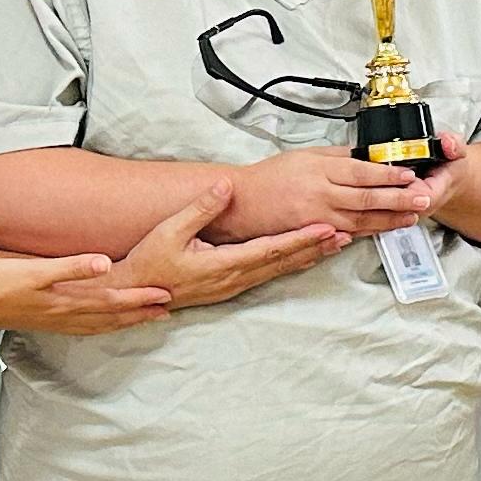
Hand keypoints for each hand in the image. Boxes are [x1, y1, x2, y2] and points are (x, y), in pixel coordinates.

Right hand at [0, 251, 172, 336]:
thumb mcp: (34, 270)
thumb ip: (71, 266)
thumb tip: (105, 263)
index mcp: (65, 301)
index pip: (113, 301)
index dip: (140, 298)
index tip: (165, 295)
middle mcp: (63, 315)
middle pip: (111, 317)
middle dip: (140, 314)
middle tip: (166, 311)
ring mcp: (54, 321)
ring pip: (98, 325)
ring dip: (123, 322)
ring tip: (144, 319)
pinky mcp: (43, 322)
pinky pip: (82, 328)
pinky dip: (100, 326)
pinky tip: (102, 324)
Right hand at [115, 178, 348, 309]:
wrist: (137, 292)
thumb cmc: (151, 263)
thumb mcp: (170, 231)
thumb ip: (201, 208)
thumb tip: (225, 188)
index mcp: (223, 264)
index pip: (271, 249)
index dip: (300, 240)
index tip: (324, 229)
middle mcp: (235, 278)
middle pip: (283, 261)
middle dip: (315, 248)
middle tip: (343, 235)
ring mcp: (234, 285)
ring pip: (279, 270)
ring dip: (308, 256)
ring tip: (334, 244)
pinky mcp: (232, 286)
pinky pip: (269, 274)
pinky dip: (290, 263)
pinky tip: (303, 257)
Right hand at [232, 145, 446, 239]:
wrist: (242, 202)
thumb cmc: (270, 177)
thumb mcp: (304, 156)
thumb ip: (337, 156)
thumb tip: (366, 155)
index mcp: (320, 169)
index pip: (362, 171)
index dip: (389, 175)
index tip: (410, 174)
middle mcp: (321, 194)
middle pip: (367, 197)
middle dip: (399, 199)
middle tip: (422, 198)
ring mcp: (317, 217)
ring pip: (361, 219)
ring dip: (389, 219)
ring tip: (412, 216)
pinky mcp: (313, 233)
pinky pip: (346, 233)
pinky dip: (367, 232)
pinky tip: (383, 230)